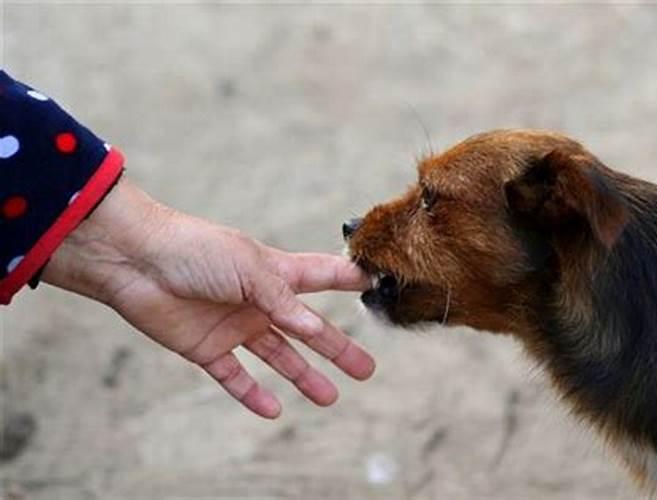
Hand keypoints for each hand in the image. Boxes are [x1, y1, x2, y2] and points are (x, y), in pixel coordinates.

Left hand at [42, 178, 374, 418]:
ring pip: (278, 356)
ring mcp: (235, 325)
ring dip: (303, 377)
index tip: (378, 286)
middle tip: (366, 369)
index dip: (350, 281)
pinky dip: (252, 394)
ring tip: (329, 397)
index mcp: (275, 272)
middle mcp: (259, 301)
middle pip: (308, 330)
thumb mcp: (250, 269)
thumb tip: (317, 328)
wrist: (135, 261)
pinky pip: (234, 376)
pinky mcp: (206, 348)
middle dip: (337, 348)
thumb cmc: (196, 250)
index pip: (323, 276)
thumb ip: (284, 301)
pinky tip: (273, 409)